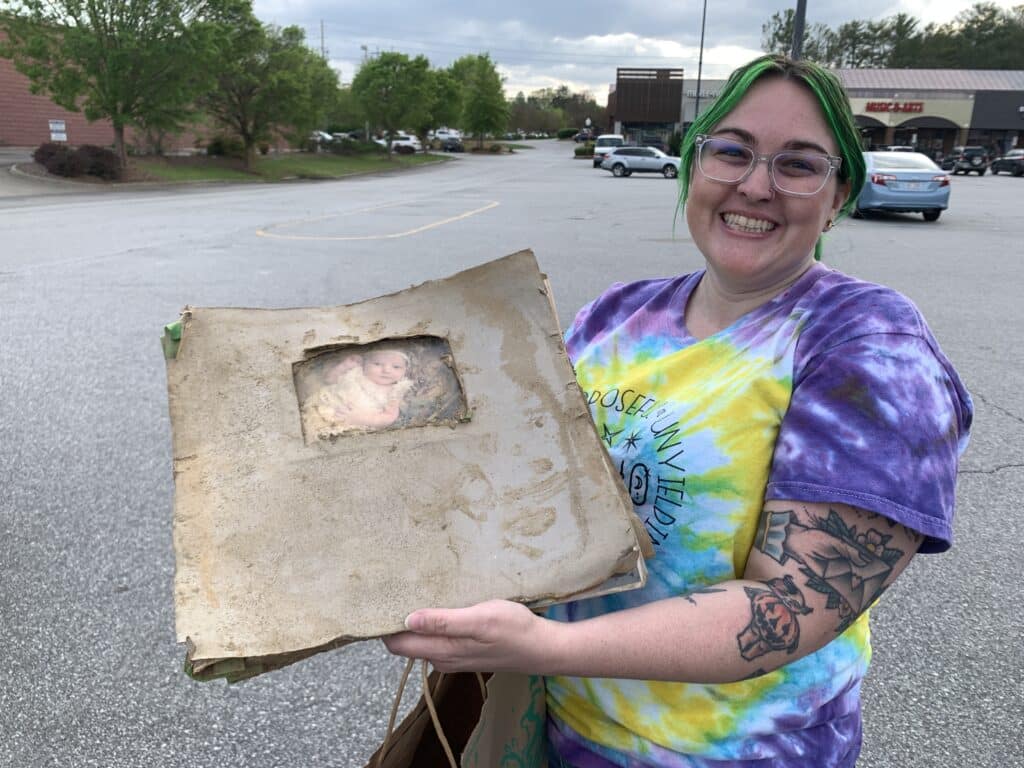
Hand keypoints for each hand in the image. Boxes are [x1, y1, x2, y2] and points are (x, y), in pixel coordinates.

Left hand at [382, 600, 554, 673]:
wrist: (542, 648)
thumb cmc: (513, 630)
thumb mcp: (479, 620)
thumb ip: (444, 622)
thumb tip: (408, 620)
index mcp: (441, 651)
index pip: (397, 644)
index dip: (385, 624)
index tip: (380, 599)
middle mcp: (442, 657)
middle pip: (406, 641)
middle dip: (397, 618)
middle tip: (396, 587)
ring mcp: (453, 655)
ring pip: (422, 638)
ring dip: (416, 618)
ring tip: (414, 589)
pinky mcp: (464, 650)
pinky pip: (437, 636)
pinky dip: (433, 621)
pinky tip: (440, 601)